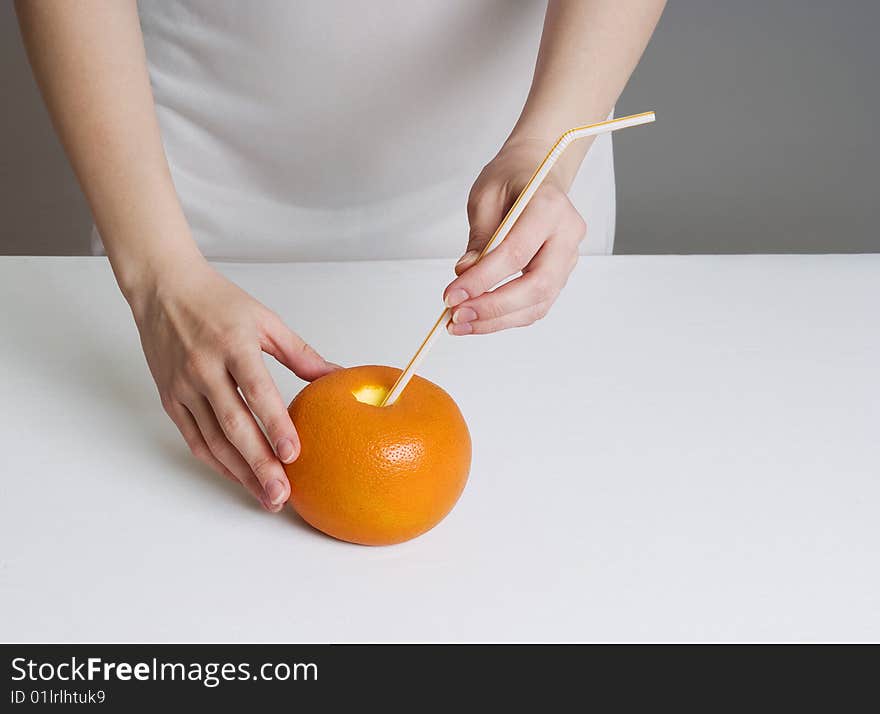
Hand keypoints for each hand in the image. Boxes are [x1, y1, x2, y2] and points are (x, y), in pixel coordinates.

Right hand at [131, 257, 337, 510]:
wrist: (163, 289)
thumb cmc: (217, 302)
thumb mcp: (266, 321)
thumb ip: (301, 354)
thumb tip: (336, 376)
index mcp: (234, 345)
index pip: (257, 391)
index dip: (275, 425)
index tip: (293, 454)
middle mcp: (204, 368)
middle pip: (233, 425)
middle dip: (259, 463)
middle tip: (281, 493)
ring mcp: (183, 386)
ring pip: (212, 440)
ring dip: (239, 472)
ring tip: (266, 496)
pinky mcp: (170, 399)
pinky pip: (194, 439)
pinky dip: (217, 462)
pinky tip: (238, 477)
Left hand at [443, 140, 585, 334]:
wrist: (538, 174)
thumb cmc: (511, 180)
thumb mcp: (485, 197)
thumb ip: (479, 238)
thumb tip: (465, 275)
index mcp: (550, 206)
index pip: (516, 252)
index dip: (482, 279)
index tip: (451, 295)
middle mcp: (568, 235)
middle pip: (536, 285)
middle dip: (493, 307)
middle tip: (456, 316)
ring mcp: (568, 258)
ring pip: (538, 303)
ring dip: (497, 320)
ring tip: (461, 324)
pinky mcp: (560, 275)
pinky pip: (536, 306)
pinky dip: (506, 318)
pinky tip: (478, 320)